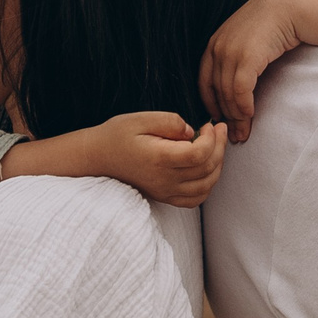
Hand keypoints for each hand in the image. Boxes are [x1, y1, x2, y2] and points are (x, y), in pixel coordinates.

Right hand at [97, 112, 228, 207]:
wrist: (98, 157)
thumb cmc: (118, 135)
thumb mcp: (140, 118)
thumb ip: (170, 121)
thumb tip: (192, 132)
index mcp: (159, 159)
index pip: (199, 154)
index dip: (211, 139)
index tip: (209, 125)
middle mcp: (164, 179)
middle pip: (207, 169)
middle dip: (220, 147)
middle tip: (219, 130)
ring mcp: (165, 191)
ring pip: (206, 186)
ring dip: (218, 166)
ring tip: (216, 146)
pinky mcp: (164, 196)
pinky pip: (195, 199)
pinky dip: (208, 185)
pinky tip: (206, 168)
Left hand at [198, 0, 316, 141]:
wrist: (291, 5)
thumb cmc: (273, 23)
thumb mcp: (247, 39)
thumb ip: (237, 57)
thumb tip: (238, 84)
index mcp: (214, 44)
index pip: (204, 82)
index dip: (210, 104)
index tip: (219, 120)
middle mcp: (218, 48)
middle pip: (216, 92)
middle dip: (225, 117)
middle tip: (234, 136)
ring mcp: (231, 52)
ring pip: (228, 95)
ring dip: (236, 117)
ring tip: (244, 132)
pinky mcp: (247, 58)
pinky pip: (241, 91)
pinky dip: (244, 107)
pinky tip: (251, 114)